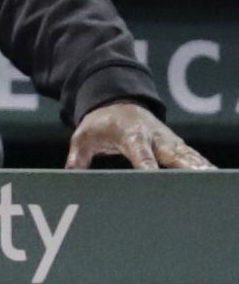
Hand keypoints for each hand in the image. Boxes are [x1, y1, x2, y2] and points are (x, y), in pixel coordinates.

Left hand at [66, 101, 211, 169]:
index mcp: (132, 137)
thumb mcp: (83, 137)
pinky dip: (202, 164)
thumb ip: (78, 157)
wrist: (117, 104)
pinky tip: (214, 175)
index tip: (156, 178)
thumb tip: (69, 174)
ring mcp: (168, 141)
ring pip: (188, 156)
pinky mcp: (176, 145)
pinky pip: (192, 156)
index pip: (142, 156)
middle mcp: (155, 138)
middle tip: (200, 178)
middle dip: (186, 167)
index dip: (149, 168)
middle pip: (173, 156)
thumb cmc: (100, 124)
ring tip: (213, 179)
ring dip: (200, 167)